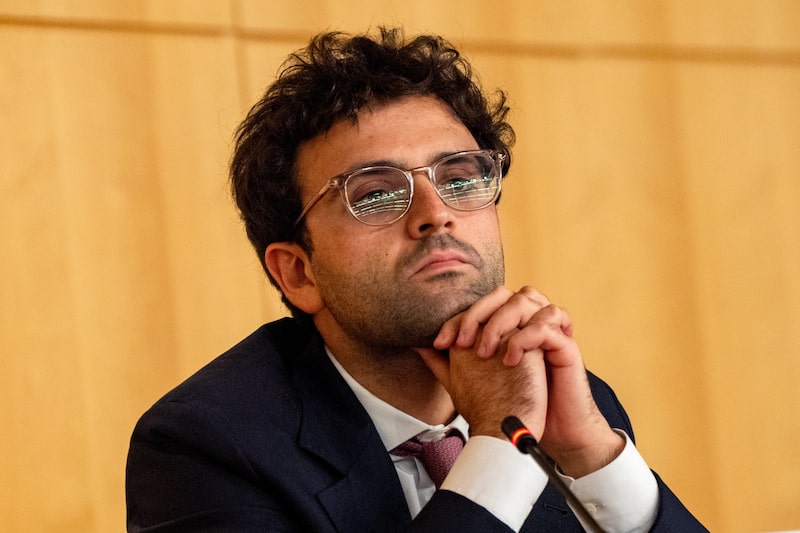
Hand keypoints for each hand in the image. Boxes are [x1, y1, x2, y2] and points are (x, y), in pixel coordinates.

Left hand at [417, 286, 623, 477]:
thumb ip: (446, 361)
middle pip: (503, 293)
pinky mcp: (566, 344)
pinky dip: (527, 335)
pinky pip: (552, 320)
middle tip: (461, 343)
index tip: (439, 343)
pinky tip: (510, 359)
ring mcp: (548, 330)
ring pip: (527, 298)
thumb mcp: (470, 382)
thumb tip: (417, 345)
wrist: (537, 436)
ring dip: (501, 321)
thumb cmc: (507, 407)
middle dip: (477, 313)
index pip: (481, 305)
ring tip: (485, 352)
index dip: (458, 318)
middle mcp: (527, 323)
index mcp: (507, 327)